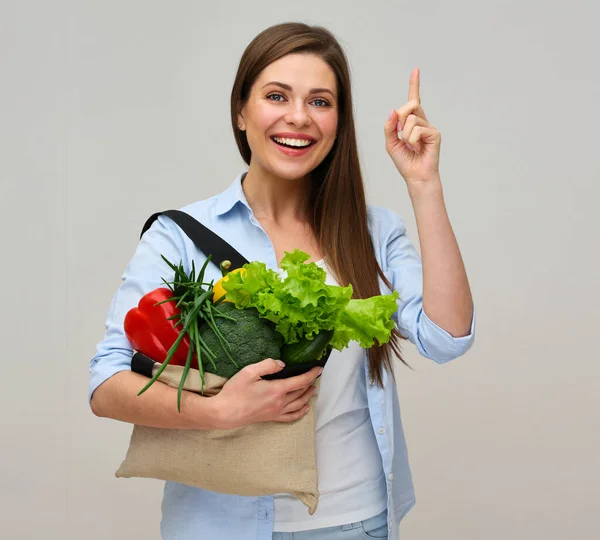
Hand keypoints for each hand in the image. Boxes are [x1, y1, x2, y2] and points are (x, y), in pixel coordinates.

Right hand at [212, 359, 321, 428]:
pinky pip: (290, 417)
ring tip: (313, 389)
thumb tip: (282, 364)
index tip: (319, 368)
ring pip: (298, 404)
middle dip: (310, 383)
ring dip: (307, 396)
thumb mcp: (249, 372)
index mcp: (276, 389)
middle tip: (315, 375)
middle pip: (301, 392)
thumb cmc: (235, 392)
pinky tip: (304, 409)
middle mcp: (280, 402)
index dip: (311, 374)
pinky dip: (300, 412)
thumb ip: (267, 365)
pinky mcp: (270, 418)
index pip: (300, 381)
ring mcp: (276, 412)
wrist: (224, 413)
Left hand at [384, 67, 441, 185]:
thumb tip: (393, 110)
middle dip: (400, 118)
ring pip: (411, 119)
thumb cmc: (405, 162)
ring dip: (405, 134)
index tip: (416, 70)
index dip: (414, 85)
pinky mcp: (435, 134)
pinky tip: (417, 148)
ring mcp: (429, 127)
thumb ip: (390, 127)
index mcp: (412, 122)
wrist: (415, 176)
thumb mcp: (391, 143)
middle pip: (410, 105)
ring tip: (411, 146)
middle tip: (401, 134)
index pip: (413, 100)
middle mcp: (422, 121)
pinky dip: (412, 140)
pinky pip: (417, 129)